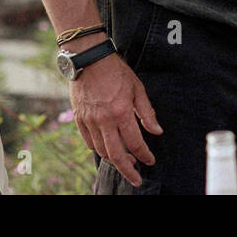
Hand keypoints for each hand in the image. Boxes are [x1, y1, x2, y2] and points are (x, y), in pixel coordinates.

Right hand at [68, 53, 161, 186]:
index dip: (145, 155)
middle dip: (128, 170)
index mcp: (122, 112)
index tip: (150, 160)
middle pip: (116, 155)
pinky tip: (107, 149)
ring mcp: (90, 120)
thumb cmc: (116, 71)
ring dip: (114, 160)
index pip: (136, 143)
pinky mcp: (79, 118)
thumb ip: (147, 112)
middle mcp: (104, 120)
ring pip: (101, 151)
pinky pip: (88, 142)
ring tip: (124, 161)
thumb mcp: (138, 88)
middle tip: (136, 179)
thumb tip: (157, 131)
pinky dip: (99, 149)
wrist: (89, 58)